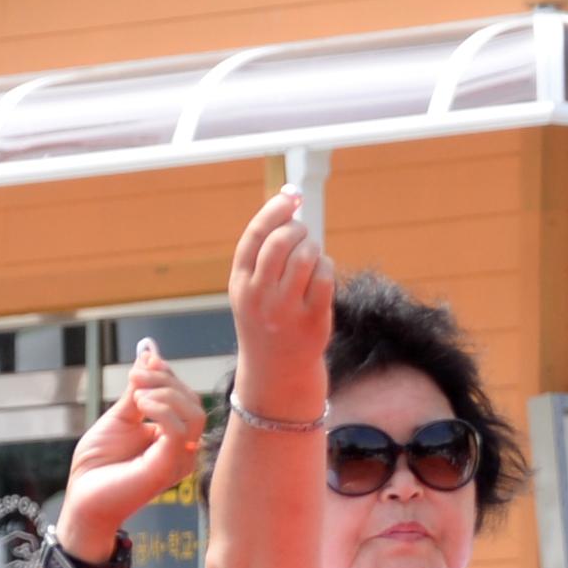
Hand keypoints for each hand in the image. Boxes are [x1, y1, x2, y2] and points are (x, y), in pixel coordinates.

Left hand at [57, 340, 205, 557]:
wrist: (82, 497)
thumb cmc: (98, 465)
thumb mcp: (118, 418)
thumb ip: (136, 391)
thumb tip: (150, 356)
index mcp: (173, 437)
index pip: (186, 398)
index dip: (168, 375)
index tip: (146, 360)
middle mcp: (182, 450)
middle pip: (194, 402)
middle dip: (166, 380)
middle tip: (136, 376)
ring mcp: (179, 460)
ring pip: (194, 414)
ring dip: (165, 393)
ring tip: (136, 395)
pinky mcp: (168, 468)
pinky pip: (180, 431)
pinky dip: (163, 410)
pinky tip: (140, 405)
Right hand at [227, 188, 333, 426]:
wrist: (275, 371)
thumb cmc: (266, 317)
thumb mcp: (252, 287)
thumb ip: (265, 247)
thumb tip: (290, 196)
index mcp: (239, 284)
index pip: (256, 236)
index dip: (275, 210)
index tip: (290, 198)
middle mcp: (259, 297)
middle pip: (282, 242)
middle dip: (298, 230)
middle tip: (303, 236)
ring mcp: (285, 310)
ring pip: (306, 256)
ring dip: (314, 248)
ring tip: (312, 257)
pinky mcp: (312, 321)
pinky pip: (326, 277)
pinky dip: (327, 267)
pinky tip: (321, 274)